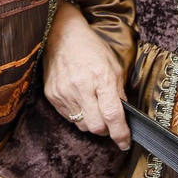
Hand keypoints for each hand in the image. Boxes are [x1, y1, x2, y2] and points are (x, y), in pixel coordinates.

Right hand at [44, 1, 130, 148]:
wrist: (61, 35)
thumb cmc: (90, 48)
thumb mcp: (113, 65)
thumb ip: (119, 92)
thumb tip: (124, 116)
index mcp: (100, 77)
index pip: (112, 114)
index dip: (121, 133)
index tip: (125, 143)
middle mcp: (81, 87)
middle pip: (96, 126)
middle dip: (106, 130)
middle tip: (110, 123)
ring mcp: (64, 92)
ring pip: (81, 125)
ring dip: (91, 122)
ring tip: (93, 107)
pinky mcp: (51, 95)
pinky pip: (68, 117)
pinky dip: (78, 115)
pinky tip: (80, 101)